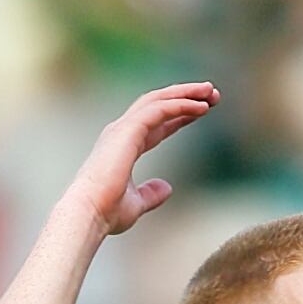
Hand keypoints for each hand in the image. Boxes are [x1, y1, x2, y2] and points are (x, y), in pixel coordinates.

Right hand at [66, 82, 219, 235]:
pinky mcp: (128, 131)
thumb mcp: (136, 203)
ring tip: (211, 91)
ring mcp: (123, 129)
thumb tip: (167, 187)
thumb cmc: (106, 211)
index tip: (202, 109)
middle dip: (186, 96)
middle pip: (159, 105)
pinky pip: (159, 110)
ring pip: (158, 100)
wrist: (89, 212)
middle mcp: (122, 132)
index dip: (180, 115)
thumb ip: (151, 194)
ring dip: (186, 94)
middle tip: (212, 93)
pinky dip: (181, 105)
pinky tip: (201, 107)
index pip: (157, 123)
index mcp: (124, 146)